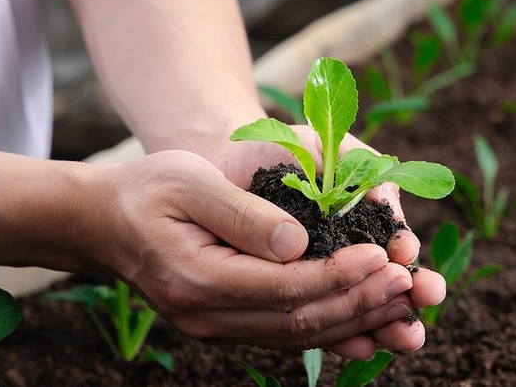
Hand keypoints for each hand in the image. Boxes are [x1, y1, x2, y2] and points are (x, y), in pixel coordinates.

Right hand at [74, 150, 428, 356]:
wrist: (105, 222)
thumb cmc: (149, 189)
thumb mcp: (191, 182)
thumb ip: (244, 214)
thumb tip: (300, 242)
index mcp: (199, 280)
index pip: (284, 287)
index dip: (339, 276)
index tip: (385, 258)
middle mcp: (208, 316)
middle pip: (299, 320)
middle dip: (361, 302)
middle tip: (411, 283)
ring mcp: (217, 327)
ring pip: (298, 335)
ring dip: (356, 321)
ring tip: (404, 305)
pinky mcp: (228, 323)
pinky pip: (287, 333)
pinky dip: (332, 328)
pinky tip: (369, 323)